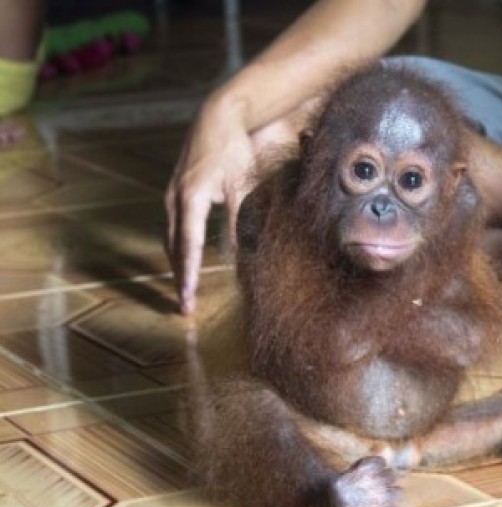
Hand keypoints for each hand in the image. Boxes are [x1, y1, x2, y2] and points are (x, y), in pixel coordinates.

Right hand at [164, 100, 301, 314]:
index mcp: (191, 199)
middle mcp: (175, 199)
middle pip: (174, 248)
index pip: (188, 247)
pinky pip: (172, 226)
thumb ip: (239, 221)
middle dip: (179, 277)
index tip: (187, 299)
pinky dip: (177, 246)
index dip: (188, 276)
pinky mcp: (175, 191)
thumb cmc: (233, 150)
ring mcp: (171, 194)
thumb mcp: (240, 186)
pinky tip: (184, 258)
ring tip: (184, 289)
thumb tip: (242, 253)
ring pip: (170, 238)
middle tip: (184, 305)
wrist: (217, 116)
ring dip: (177, 264)